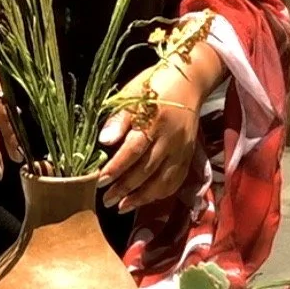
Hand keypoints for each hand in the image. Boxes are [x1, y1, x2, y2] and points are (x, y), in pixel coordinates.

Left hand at [97, 44, 221, 213]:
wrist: (189, 81)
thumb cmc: (154, 86)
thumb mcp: (131, 94)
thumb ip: (118, 119)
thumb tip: (104, 141)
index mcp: (154, 120)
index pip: (133, 150)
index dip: (116, 168)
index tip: (99, 181)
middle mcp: (171, 138)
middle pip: (147, 170)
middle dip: (124, 189)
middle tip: (105, 200)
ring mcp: (182, 148)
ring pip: (163, 181)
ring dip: (141, 197)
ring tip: (121, 207)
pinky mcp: (189, 155)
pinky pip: (176, 180)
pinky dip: (160, 193)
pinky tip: (144, 198)